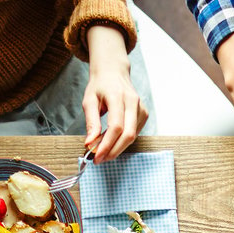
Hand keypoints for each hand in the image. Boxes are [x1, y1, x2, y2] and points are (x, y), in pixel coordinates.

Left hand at [84, 24, 146, 161]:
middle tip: (100, 159)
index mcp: (118, 96)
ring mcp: (141, 108)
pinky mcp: (144, 114)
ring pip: (132, 136)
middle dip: (114, 151)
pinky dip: (122, 141)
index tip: (96, 156)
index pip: (116, 126)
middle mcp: (133, 102)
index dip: (107, 144)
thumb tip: (90, 143)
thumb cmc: (100, 86)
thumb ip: (91, 122)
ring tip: (102, 150)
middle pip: (128, 135)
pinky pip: (135, 133)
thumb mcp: (89, 101)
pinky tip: (112, 141)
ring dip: (117, 147)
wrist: (114, 72)